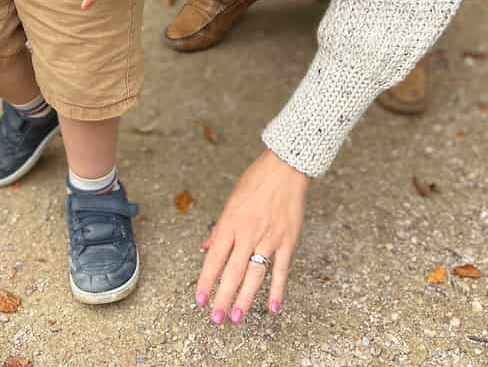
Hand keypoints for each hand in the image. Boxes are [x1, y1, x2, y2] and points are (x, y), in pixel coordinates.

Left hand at [195, 148, 309, 323]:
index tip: (200, 300)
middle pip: (233, 272)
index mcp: (231, 222)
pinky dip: (278, 290)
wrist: (284, 168)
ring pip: (255, 275)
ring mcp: (269, 238)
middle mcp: (248, 233)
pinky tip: (274, 308)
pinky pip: (282, 270)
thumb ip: (220, 228)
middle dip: (223, 297)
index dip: (206, 281)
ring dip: (245, 299)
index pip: (215, 258)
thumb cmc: (255, 182)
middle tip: (216, 319)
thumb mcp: (231, 201)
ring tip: (237, 318)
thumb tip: (207, 249)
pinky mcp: (287, 240)